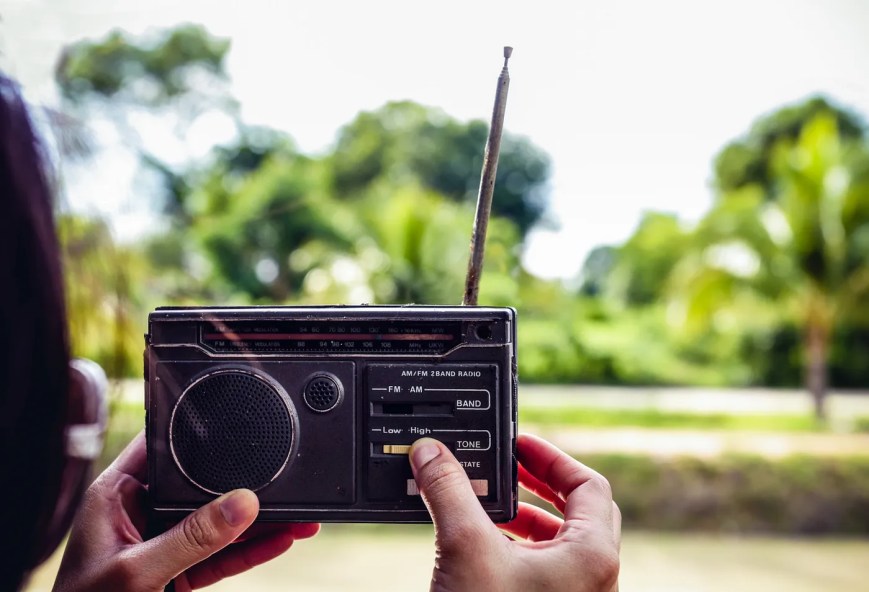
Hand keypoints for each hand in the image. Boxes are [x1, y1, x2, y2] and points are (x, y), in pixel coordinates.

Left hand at [53, 431, 318, 591]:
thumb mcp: (138, 571)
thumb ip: (191, 538)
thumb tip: (243, 503)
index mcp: (117, 494)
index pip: (163, 448)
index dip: (201, 435)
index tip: (244, 427)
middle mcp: (142, 511)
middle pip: (202, 487)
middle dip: (246, 485)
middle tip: (287, 482)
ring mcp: (162, 542)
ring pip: (220, 523)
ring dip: (260, 522)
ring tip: (301, 516)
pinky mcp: (178, 572)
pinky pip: (222, 555)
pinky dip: (252, 550)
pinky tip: (282, 540)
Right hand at [409, 433, 619, 591]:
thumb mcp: (466, 549)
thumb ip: (449, 492)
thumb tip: (432, 452)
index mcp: (592, 555)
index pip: (588, 484)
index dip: (551, 456)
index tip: (518, 443)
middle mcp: (592, 577)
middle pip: (578, 511)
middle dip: (537, 485)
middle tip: (506, 468)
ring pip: (559, 543)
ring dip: (524, 517)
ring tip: (486, 505)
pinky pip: (543, 570)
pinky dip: (516, 548)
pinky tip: (482, 548)